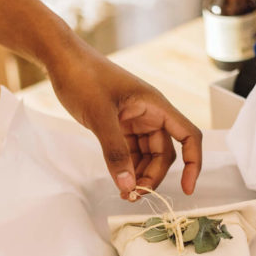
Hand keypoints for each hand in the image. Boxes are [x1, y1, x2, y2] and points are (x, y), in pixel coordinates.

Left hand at [46, 44, 202, 199]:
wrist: (62, 60)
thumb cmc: (83, 76)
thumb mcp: (99, 116)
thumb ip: (115, 152)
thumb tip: (128, 185)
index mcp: (155, 106)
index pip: (189, 136)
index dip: (193, 163)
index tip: (186, 189)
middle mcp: (150, 114)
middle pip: (165, 154)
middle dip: (153, 176)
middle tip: (134, 194)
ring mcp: (135, 121)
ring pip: (147, 156)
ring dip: (140, 175)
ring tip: (124, 192)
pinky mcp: (120, 126)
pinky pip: (130, 152)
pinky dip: (127, 167)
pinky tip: (118, 179)